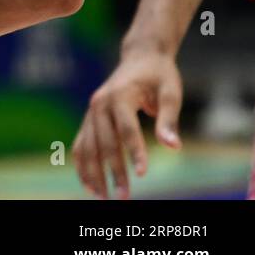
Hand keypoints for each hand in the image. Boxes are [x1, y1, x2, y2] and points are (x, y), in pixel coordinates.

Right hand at [73, 49, 181, 198]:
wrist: (140, 57)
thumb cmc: (159, 76)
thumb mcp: (170, 93)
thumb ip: (169, 120)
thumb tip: (173, 147)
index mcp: (119, 96)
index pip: (126, 129)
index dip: (134, 152)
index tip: (143, 174)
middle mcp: (99, 104)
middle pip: (104, 143)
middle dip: (113, 171)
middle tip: (123, 197)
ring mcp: (91, 111)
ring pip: (87, 147)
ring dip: (93, 173)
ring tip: (102, 197)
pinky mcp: (90, 118)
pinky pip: (81, 144)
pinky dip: (82, 164)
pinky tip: (89, 184)